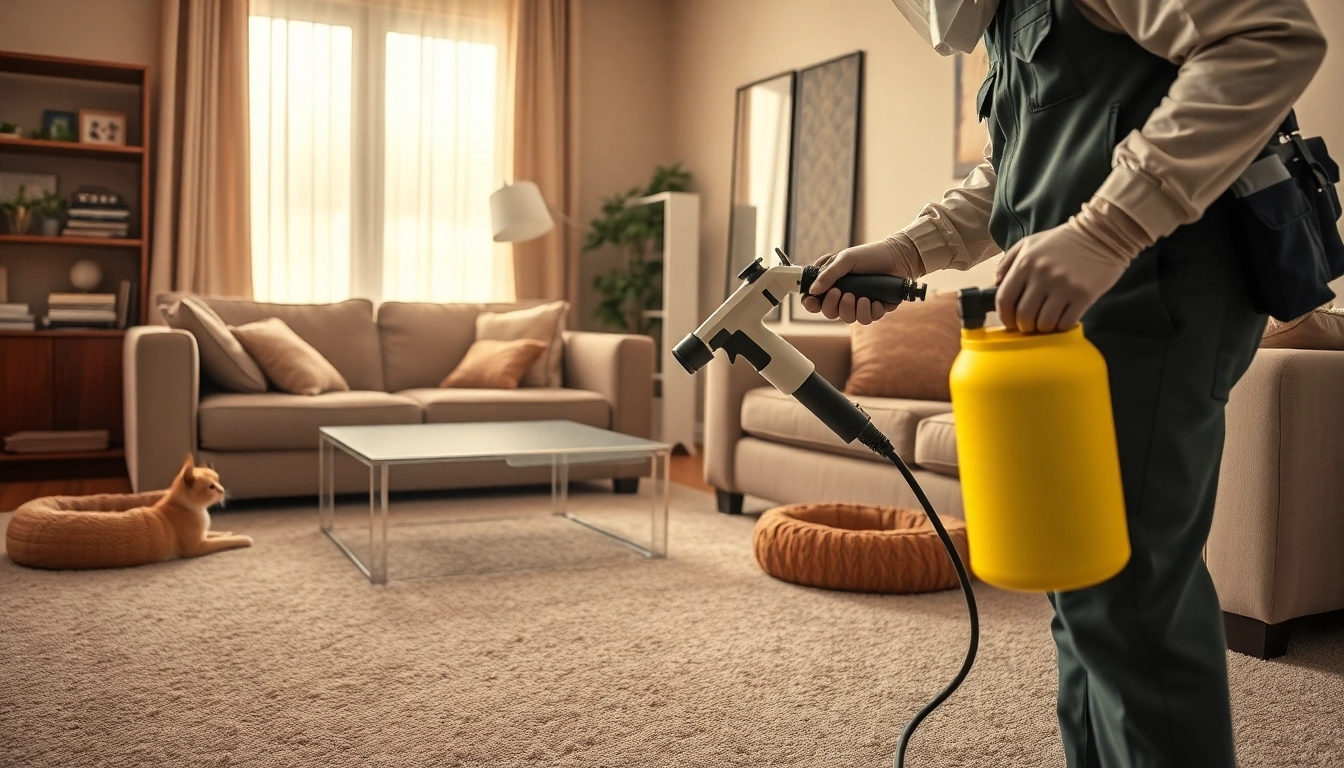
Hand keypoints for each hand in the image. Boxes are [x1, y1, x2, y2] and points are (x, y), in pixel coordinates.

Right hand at [800, 233, 924, 324]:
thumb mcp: (845, 259)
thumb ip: (828, 274)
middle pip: (830, 313)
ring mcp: (859, 304)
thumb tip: (813, 290)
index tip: (812, 301)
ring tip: (861, 297)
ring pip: (848, 319)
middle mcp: (844, 296)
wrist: (898, 257)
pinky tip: (875, 300)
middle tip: (841, 292)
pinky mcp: (875, 309)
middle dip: (833, 306)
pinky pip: (868, 319)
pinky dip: (870, 310)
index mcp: (833, 284)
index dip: (811, 304)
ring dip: (852, 309)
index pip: (815, 300)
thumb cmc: (869, 255)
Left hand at [995, 209, 1137, 333]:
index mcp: (1025, 263)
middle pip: (1024, 316)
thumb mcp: (1029, 244)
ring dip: (1043, 328)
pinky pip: (1066, 323)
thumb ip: (1008, 263)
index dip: (1004, 316)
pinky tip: (1062, 319)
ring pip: (1044, 323)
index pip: (1004, 299)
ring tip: (1047, 322)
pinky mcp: (1084, 295)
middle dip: (1024, 326)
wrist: (1102, 234)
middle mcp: (1042, 275)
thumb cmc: (1062, 241)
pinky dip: (1061, 327)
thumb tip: (996, 286)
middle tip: (1029, 325)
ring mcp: (1064, 286)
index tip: (1009, 322)